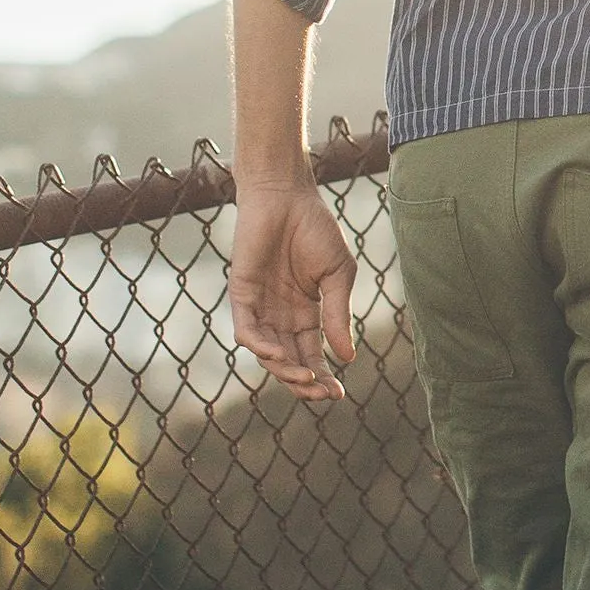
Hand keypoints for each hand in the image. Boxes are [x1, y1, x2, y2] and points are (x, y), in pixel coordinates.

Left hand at [228, 179, 357, 401]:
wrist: (286, 195)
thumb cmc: (315, 229)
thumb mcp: (337, 276)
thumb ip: (339, 314)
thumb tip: (347, 358)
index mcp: (308, 313)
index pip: (313, 356)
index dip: (324, 378)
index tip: (339, 395)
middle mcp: (282, 316)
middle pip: (291, 362)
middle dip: (305, 383)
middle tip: (321, 394)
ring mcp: (261, 307)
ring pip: (269, 354)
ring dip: (285, 371)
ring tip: (304, 378)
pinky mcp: (242, 294)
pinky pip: (247, 330)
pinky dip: (260, 347)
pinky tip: (278, 355)